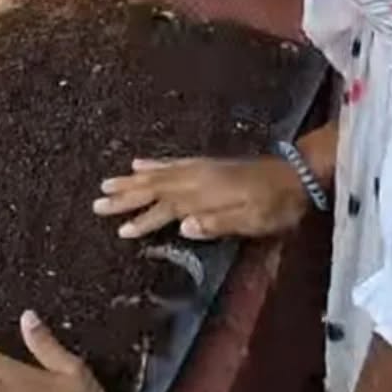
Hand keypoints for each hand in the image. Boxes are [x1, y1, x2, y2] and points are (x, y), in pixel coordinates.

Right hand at [93, 156, 306, 239]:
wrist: (294, 175)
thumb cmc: (275, 205)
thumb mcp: (252, 221)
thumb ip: (217, 223)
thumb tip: (183, 226)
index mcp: (205, 193)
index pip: (167, 207)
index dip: (144, 219)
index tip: (120, 229)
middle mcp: (196, 177)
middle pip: (154, 187)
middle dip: (126, 195)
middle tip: (97, 201)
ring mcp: (200, 168)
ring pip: (158, 174)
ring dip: (132, 180)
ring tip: (108, 182)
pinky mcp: (206, 165)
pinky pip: (171, 163)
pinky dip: (153, 164)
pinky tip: (140, 163)